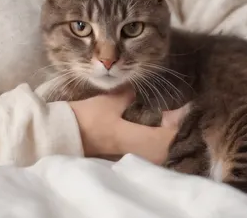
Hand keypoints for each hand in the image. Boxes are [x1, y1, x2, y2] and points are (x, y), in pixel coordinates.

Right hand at [69, 86, 186, 163]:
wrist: (64, 135)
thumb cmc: (86, 118)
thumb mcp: (108, 102)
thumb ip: (128, 95)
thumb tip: (139, 89)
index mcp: (135, 140)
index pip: (168, 137)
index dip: (179, 122)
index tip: (183, 106)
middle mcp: (135, 153)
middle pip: (167, 148)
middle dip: (175, 131)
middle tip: (174, 112)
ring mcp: (128, 158)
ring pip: (157, 153)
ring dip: (164, 138)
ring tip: (165, 120)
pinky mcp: (121, 157)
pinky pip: (147, 153)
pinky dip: (154, 143)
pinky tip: (150, 130)